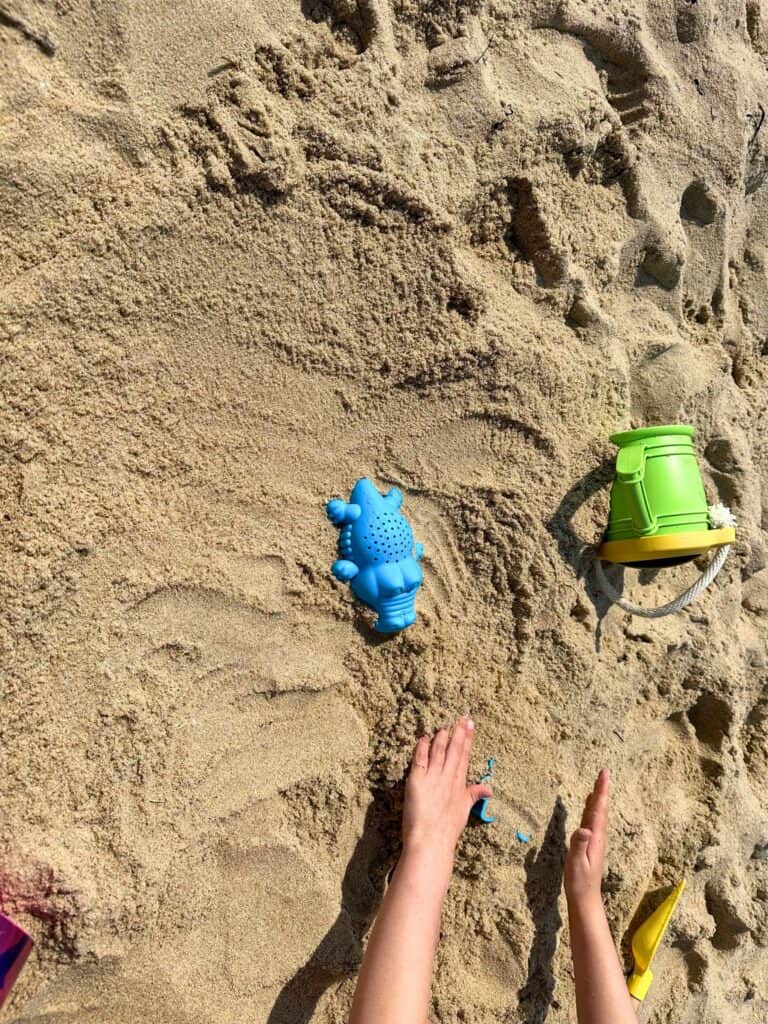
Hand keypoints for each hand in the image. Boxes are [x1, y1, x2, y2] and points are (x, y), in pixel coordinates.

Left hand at [402, 716, 491, 864]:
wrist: (431, 841)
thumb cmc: (447, 830)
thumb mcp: (464, 810)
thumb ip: (474, 795)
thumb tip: (489, 789)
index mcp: (459, 784)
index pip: (464, 756)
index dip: (467, 740)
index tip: (470, 725)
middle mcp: (447, 777)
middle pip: (454, 750)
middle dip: (458, 732)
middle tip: (462, 716)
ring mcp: (433, 777)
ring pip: (438, 751)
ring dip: (442, 736)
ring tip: (444, 724)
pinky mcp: (417, 780)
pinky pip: (420, 758)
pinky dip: (422, 747)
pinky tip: (423, 737)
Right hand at [565, 769, 608, 906]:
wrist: (585, 898)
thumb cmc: (579, 882)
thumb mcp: (576, 863)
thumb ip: (579, 845)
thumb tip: (584, 829)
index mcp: (595, 837)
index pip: (598, 809)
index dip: (600, 791)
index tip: (603, 774)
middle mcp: (597, 836)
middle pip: (600, 808)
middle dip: (601, 790)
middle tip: (603, 773)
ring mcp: (595, 840)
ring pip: (597, 814)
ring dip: (598, 798)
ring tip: (598, 785)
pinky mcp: (590, 844)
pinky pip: (593, 820)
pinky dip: (593, 808)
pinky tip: (590, 806)